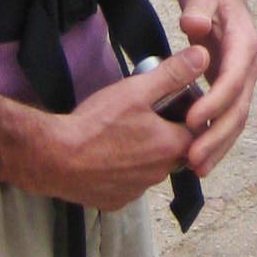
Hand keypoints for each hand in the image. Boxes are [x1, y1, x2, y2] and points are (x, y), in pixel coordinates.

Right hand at [40, 44, 208, 209]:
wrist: (54, 158)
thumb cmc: (96, 124)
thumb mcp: (137, 90)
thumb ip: (172, 73)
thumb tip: (202, 56)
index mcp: (171, 147)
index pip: (196, 131)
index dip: (186, 115)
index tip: (170, 103)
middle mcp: (159, 175)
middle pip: (175, 151)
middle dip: (165, 134)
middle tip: (145, 115)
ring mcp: (136, 191)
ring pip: (151, 169)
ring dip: (144, 153)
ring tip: (123, 133)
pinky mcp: (115, 201)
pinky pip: (128, 184)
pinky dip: (123, 171)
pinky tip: (106, 155)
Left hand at [175, 0, 256, 175]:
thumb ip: (196, 9)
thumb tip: (192, 25)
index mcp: (244, 45)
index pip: (233, 79)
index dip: (215, 102)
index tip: (192, 121)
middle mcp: (249, 67)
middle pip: (238, 108)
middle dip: (218, 136)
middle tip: (194, 159)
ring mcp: (243, 80)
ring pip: (236, 119)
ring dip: (219, 145)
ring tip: (197, 168)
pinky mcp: (233, 89)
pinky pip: (228, 118)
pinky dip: (217, 139)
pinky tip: (199, 158)